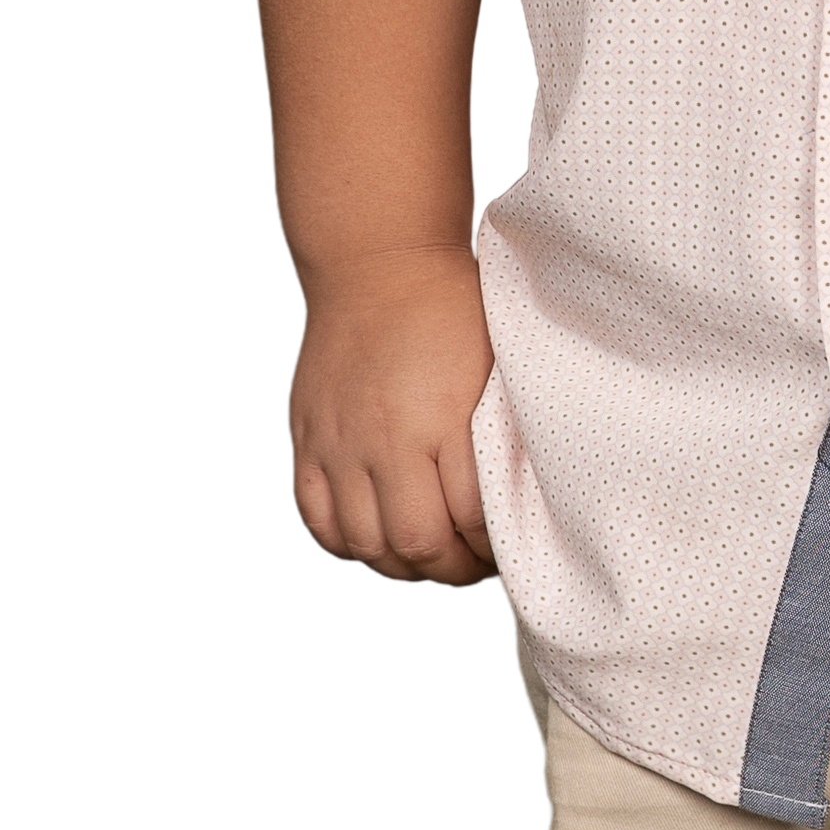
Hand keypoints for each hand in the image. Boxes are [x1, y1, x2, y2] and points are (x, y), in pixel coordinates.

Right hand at [284, 243, 499, 591]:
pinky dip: (349, 544)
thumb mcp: (494, 362)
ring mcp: (338, 442)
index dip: (495, 544)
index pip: (473, 514)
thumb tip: (522, 494)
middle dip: (453, 569)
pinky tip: (378, 540)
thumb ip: (500, 431)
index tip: (509, 545)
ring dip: (402, 567)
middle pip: (417, 543)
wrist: (378, 260)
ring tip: (431, 560)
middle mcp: (385, 437)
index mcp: (442, 416)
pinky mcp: (307, 440)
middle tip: (475, 566)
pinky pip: (319, 520)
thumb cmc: (452, 307)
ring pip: (365, 544)